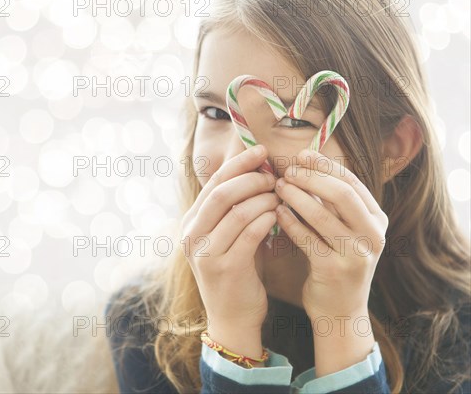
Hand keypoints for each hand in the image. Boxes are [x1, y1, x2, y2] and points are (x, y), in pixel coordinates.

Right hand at [181, 145, 279, 358]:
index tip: (260, 151)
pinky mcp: (225, 268)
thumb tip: (258, 171)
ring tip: (281, 195)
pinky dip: (267, 218)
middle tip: (275, 175)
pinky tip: (279, 214)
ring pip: (237, 211)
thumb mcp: (228, 238)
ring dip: (263, 198)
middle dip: (251, 178)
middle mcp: (191, 236)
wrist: (232, 319)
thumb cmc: (237, 273)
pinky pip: (250, 233)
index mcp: (190, 225)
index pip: (212, 184)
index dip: (237, 164)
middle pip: (221, 193)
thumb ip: (235, 210)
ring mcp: (205, 253)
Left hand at [274, 149, 388, 320]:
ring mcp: (356, 254)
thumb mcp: (344, 231)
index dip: (326, 166)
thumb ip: (332, 203)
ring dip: (297, 197)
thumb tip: (306, 164)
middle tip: (288, 171)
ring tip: (278, 187)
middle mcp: (373, 235)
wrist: (341, 312)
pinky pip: (307, 239)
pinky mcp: (334, 270)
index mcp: (377, 220)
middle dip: (312, 178)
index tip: (302, 155)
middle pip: (341, 194)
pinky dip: (290, 222)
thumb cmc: (337, 264)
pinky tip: (276, 212)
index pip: (352, 183)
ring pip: (323, 215)